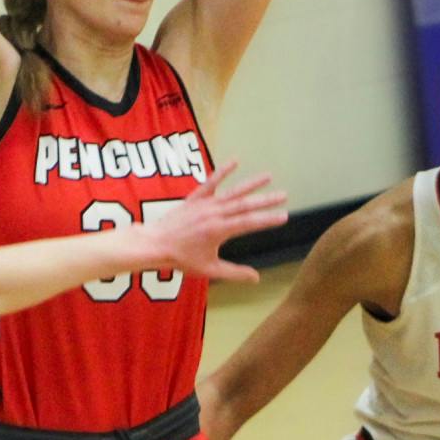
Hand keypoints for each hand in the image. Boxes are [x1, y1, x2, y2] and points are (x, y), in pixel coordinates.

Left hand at [144, 161, 286, 282]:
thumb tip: (256, 278)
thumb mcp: (210, 270)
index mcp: (220, 230)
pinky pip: (211, 182)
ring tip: (268, 175)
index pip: (249, 223)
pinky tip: (235, 161)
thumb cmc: (181, 259)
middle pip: (245, 204)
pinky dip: (223, 171)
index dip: (267, 219)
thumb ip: (234, 272)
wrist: (155, 245)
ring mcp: (205, 204)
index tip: (284, 216)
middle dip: (266, 200)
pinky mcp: (195, 199)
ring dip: (251, 184)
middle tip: (284, 194)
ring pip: (232, 191)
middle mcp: (215, 214)